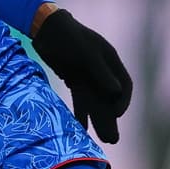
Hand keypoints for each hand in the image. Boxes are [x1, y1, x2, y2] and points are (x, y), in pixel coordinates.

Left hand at [33, 9, 132, 143]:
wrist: (45, 28)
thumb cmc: (68, 35)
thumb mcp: (86, 52)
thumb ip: (101, 72)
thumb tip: (116, 92)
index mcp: (111, 60)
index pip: (124, 86)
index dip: (123, 102)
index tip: (116, 115)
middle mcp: (102, 71)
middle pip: (110, 99)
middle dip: (110, 119)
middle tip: (112, 139)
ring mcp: (88, 76)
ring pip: (95, 102)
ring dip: (98, 120)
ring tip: (103, 140)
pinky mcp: (74, 80)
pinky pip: (80, 101)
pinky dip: (81, 114)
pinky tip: (80, 129)